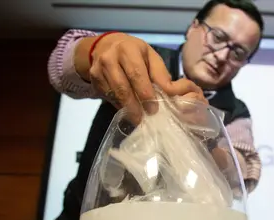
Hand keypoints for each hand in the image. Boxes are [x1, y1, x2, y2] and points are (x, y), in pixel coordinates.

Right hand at [84, 33, 206, 122]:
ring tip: (139, 118)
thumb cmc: (134, 53)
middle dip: (136, 105)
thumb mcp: (150, 57)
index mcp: (128, 49)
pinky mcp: (94, 81)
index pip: (137, 75)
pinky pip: (108, 97)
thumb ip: (162, 75)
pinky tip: (128, 111)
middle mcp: (110, 58)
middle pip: (123, 88)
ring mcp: (99, 70)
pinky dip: (119, 106)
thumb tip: (179, 91)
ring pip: (114, 95)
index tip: (155, 108)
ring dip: (128, 109)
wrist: (104, 46)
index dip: (146, 94)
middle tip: (147, 117)